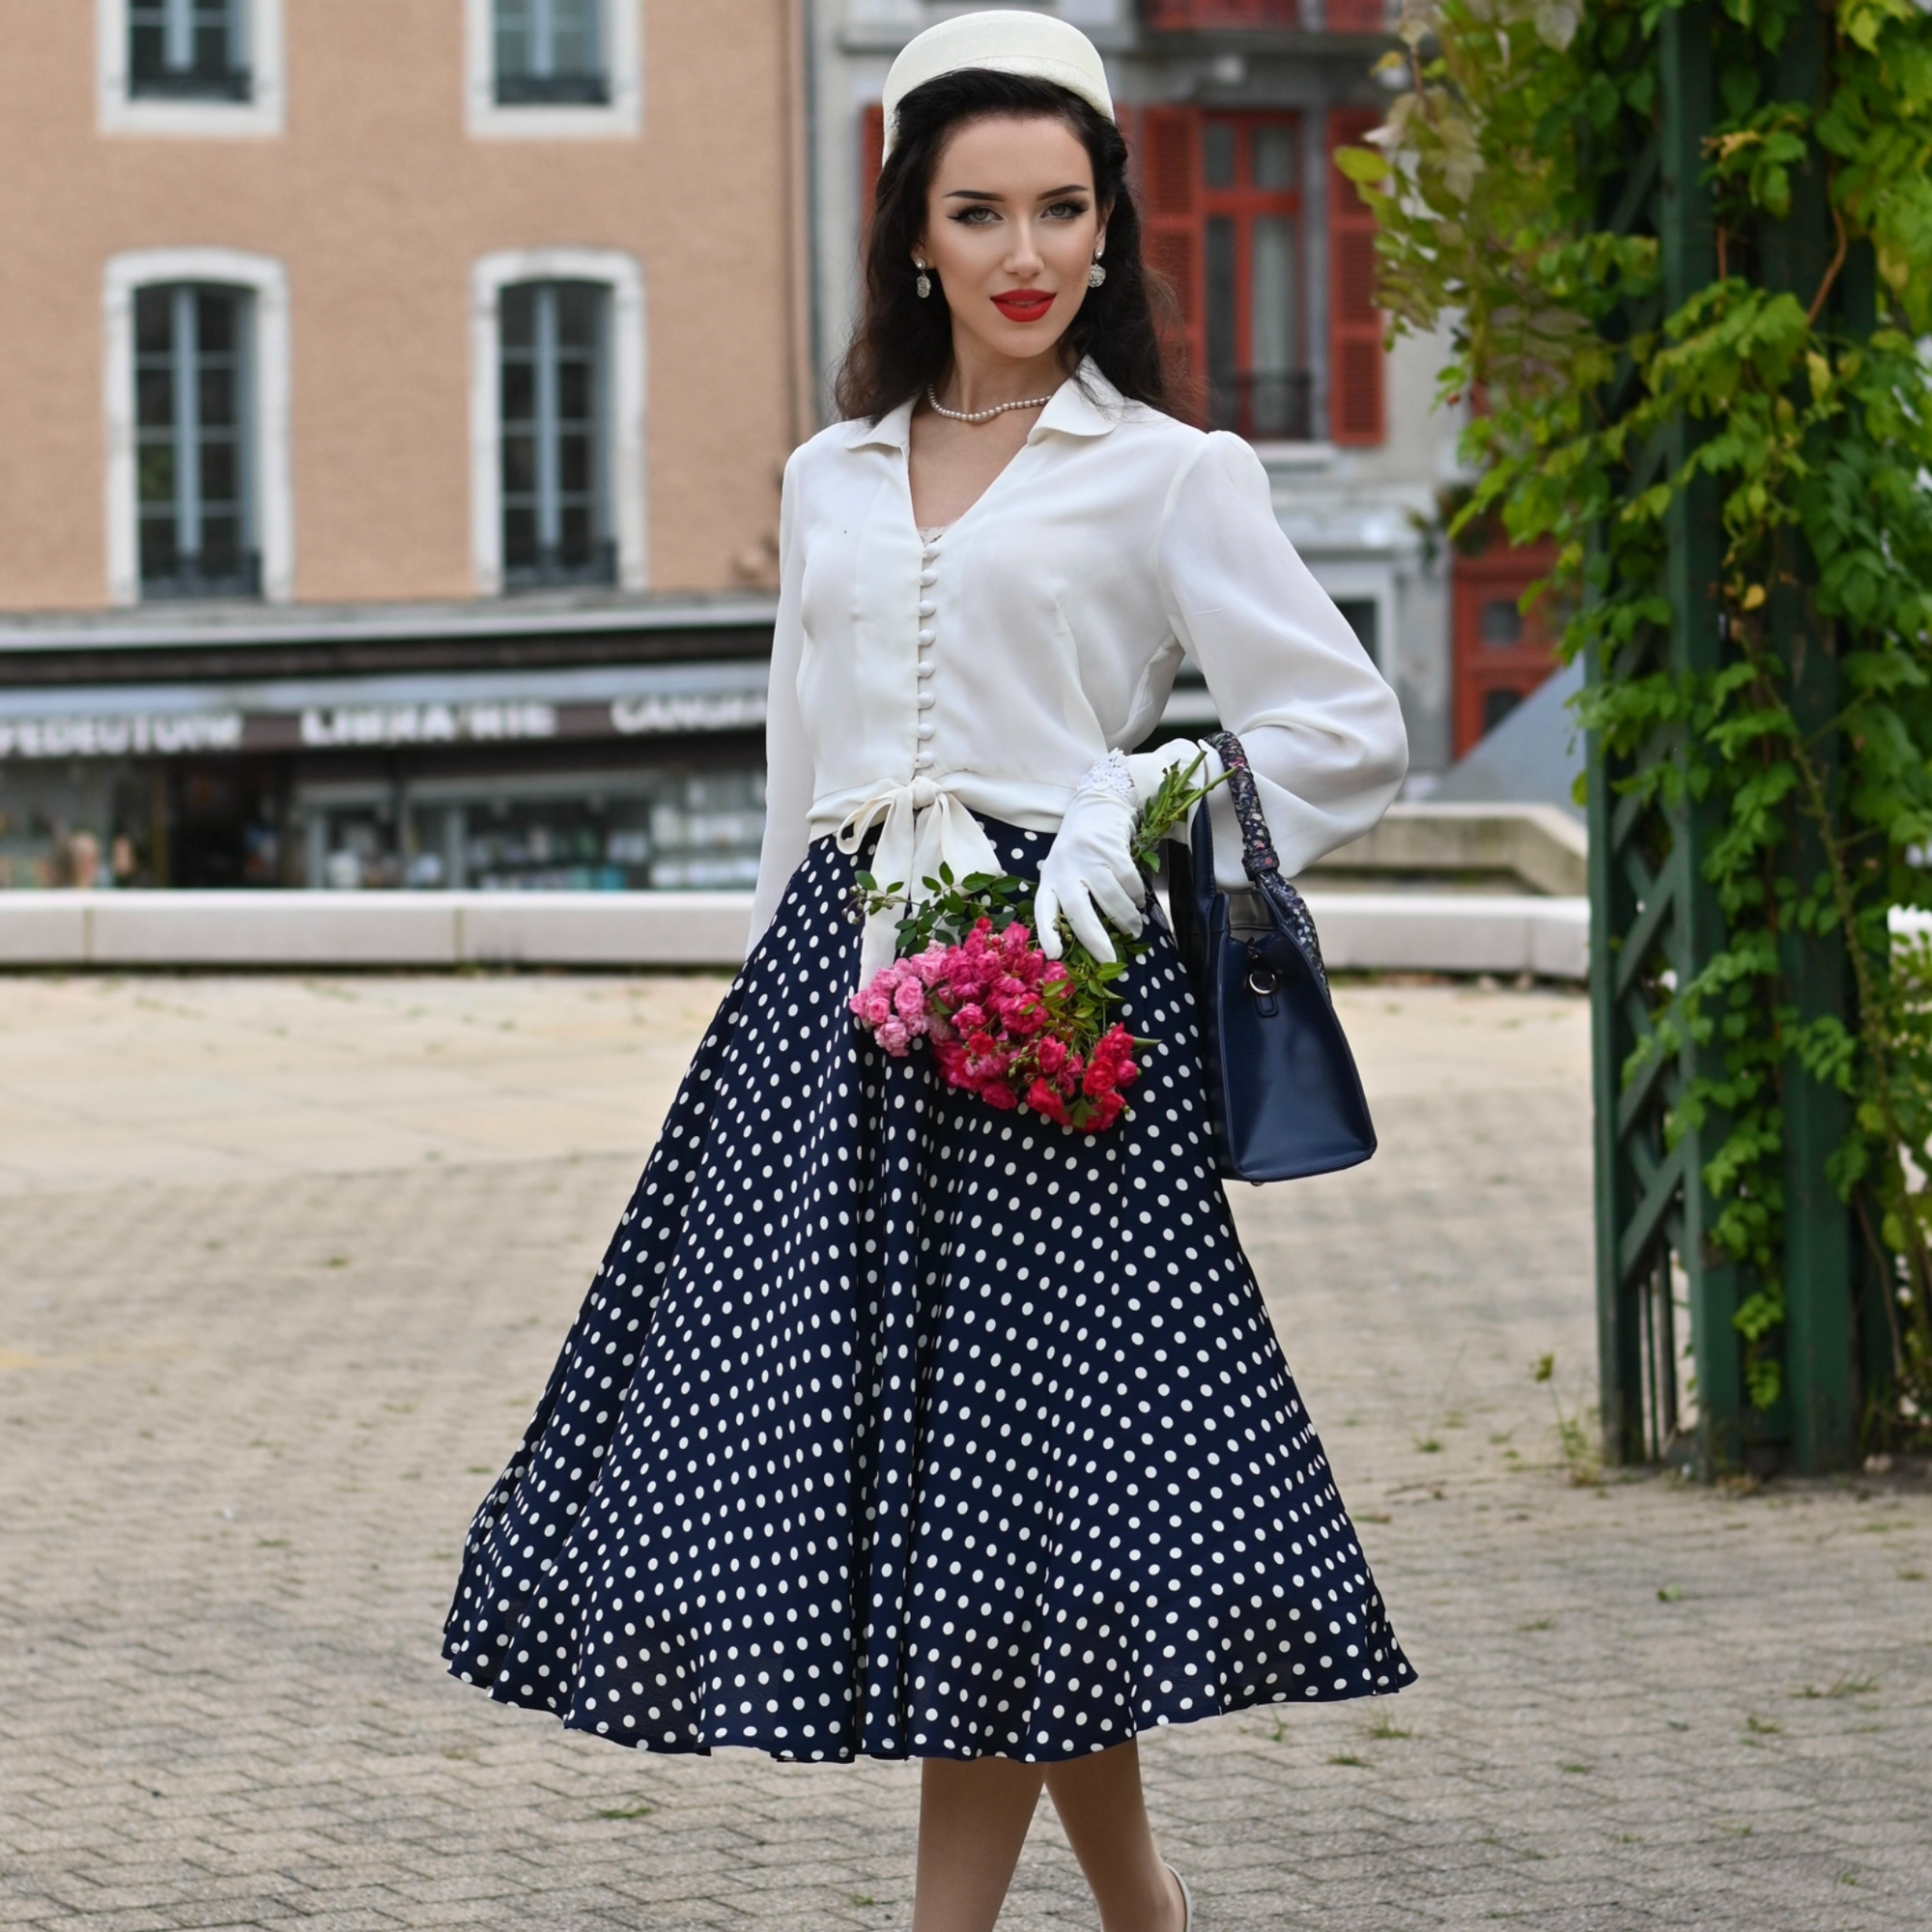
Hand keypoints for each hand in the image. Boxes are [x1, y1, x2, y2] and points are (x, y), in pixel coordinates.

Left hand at [1033, 785, 1144, 963]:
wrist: (1096, 807)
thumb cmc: (1080, 849)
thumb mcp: (1065, 871)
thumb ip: (1070, 897)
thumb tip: (1090, 940)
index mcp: (1050, 878)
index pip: (1043, 909)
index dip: (1047, 933)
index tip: (1054, 954)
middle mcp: (1065, 869)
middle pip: (1077, 911)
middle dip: (1094, 938)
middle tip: (1109, 959)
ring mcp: (1088, 858)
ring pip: (1110, 898)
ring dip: (1125, 919)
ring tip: (1134, 929)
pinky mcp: (1110, 848)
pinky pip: (1129, 882)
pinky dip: (1137, 896)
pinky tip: (1138, 902)